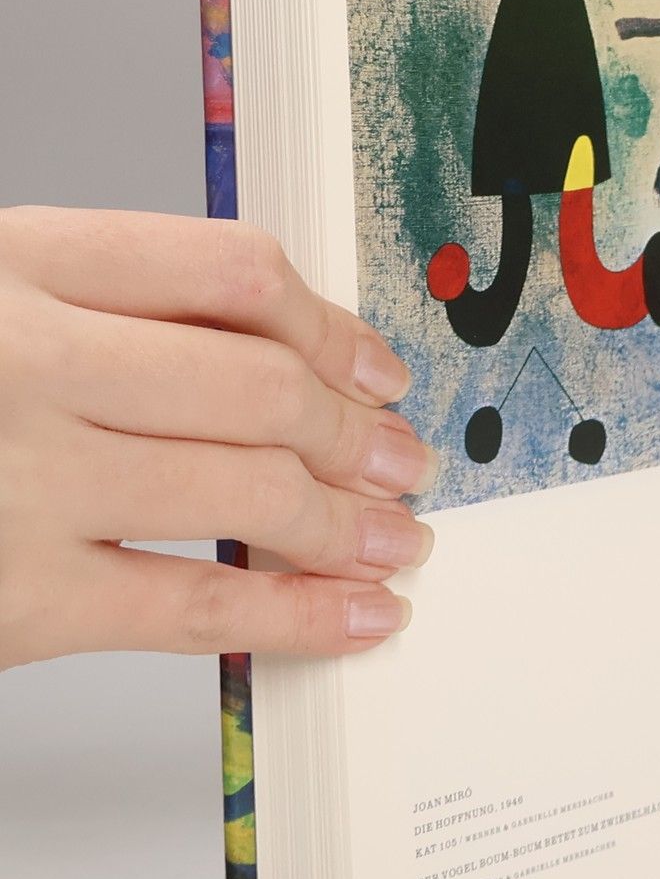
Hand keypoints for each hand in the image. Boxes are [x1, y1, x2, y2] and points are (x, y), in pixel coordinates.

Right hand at [0, 208, 434, 669]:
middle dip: (357, 431)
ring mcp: (21, 479)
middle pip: (260, 386)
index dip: (330, 325)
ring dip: (349, 522)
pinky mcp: (13, 600)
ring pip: (246, 490)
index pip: (230, 272)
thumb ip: (103, 309)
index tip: (375, 364)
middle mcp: (27, 358)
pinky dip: (296, 615)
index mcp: (19, 261)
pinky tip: (352, 618)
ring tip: (396, 536)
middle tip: (403, 459)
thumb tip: (281, 355)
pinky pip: (192, 605)